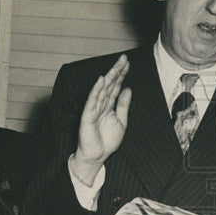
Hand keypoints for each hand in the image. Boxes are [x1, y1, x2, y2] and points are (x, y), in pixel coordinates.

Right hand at [71, 55, 131, 184]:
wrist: (98, 156)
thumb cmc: (107, 141)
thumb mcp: (121, 121)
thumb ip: (123, 105)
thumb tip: (127, 89)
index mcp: (109, 106)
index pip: (115, 86)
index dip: (121, 75)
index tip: (127, 63)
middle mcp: (101, 104)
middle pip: (109, 84)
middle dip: (117, 71)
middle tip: (123, 58)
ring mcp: (94, 109)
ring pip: (102, 90)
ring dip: (109, 77)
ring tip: (115, 66)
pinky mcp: (88, 115)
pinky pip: (92, 100)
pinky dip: (96, 90)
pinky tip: (101, 80)